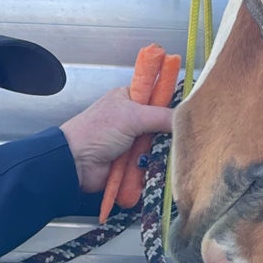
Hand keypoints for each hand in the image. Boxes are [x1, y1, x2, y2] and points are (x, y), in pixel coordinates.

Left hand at [60, 84, 175, 192]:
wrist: (75, 163)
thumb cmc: (95, 132)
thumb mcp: (131, 116)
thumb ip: (160, 115)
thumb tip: (185, 117)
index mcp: (129, 99)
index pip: (158, 96)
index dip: (171, 102)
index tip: (186, 109)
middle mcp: (133, 118)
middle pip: (163, 124)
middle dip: (167, 133)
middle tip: (172, 136)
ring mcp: (133, 141)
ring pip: (160, 145)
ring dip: (159, 152)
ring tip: (157, 153)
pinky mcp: (133, 161)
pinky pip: (152, 162)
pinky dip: (153, 166)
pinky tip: (152, 165)